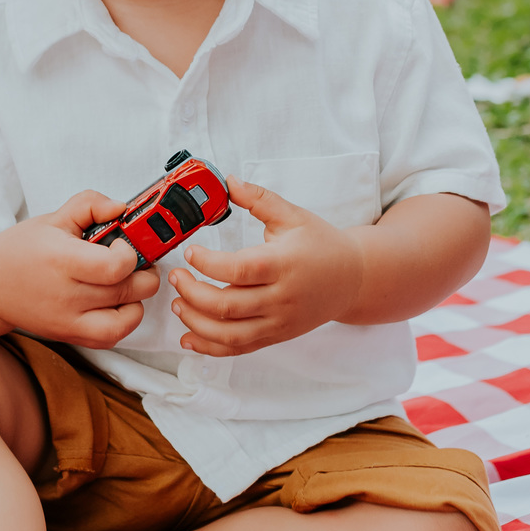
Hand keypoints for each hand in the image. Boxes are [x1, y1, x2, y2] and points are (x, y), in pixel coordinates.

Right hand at [0, 190, 159, 348]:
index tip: (124, 244)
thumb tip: (122, 208)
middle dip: (144, 274)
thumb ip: (91, 204)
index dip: (130, 254)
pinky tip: (116, 303)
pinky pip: (110, 338)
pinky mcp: (69, 336)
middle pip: (127, 292)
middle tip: (138, 261)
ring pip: (125, 321)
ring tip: (128, 284)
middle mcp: (66, 295)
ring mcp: (67, 321)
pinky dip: (123, 322)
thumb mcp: (55, 217)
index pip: (114, 267)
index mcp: (62, 260)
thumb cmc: (23, 248)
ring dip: (137, 301)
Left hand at [167, 175, 363, 356]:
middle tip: (176, 277)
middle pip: (227, 306)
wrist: (353, 279)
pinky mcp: (276, 335)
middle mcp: (281, 298)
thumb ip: (258, 199)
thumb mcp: (293, 215)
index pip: (238, 270)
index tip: (191, 252)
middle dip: (192, 293)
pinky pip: (239, 349)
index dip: (208, 263)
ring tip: (178, 304)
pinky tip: (189, 337)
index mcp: (283, 264)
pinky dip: (211, 347)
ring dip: (196, 323)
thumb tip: (228, 181)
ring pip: (229, 334)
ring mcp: (279, 322)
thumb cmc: (323, 245)